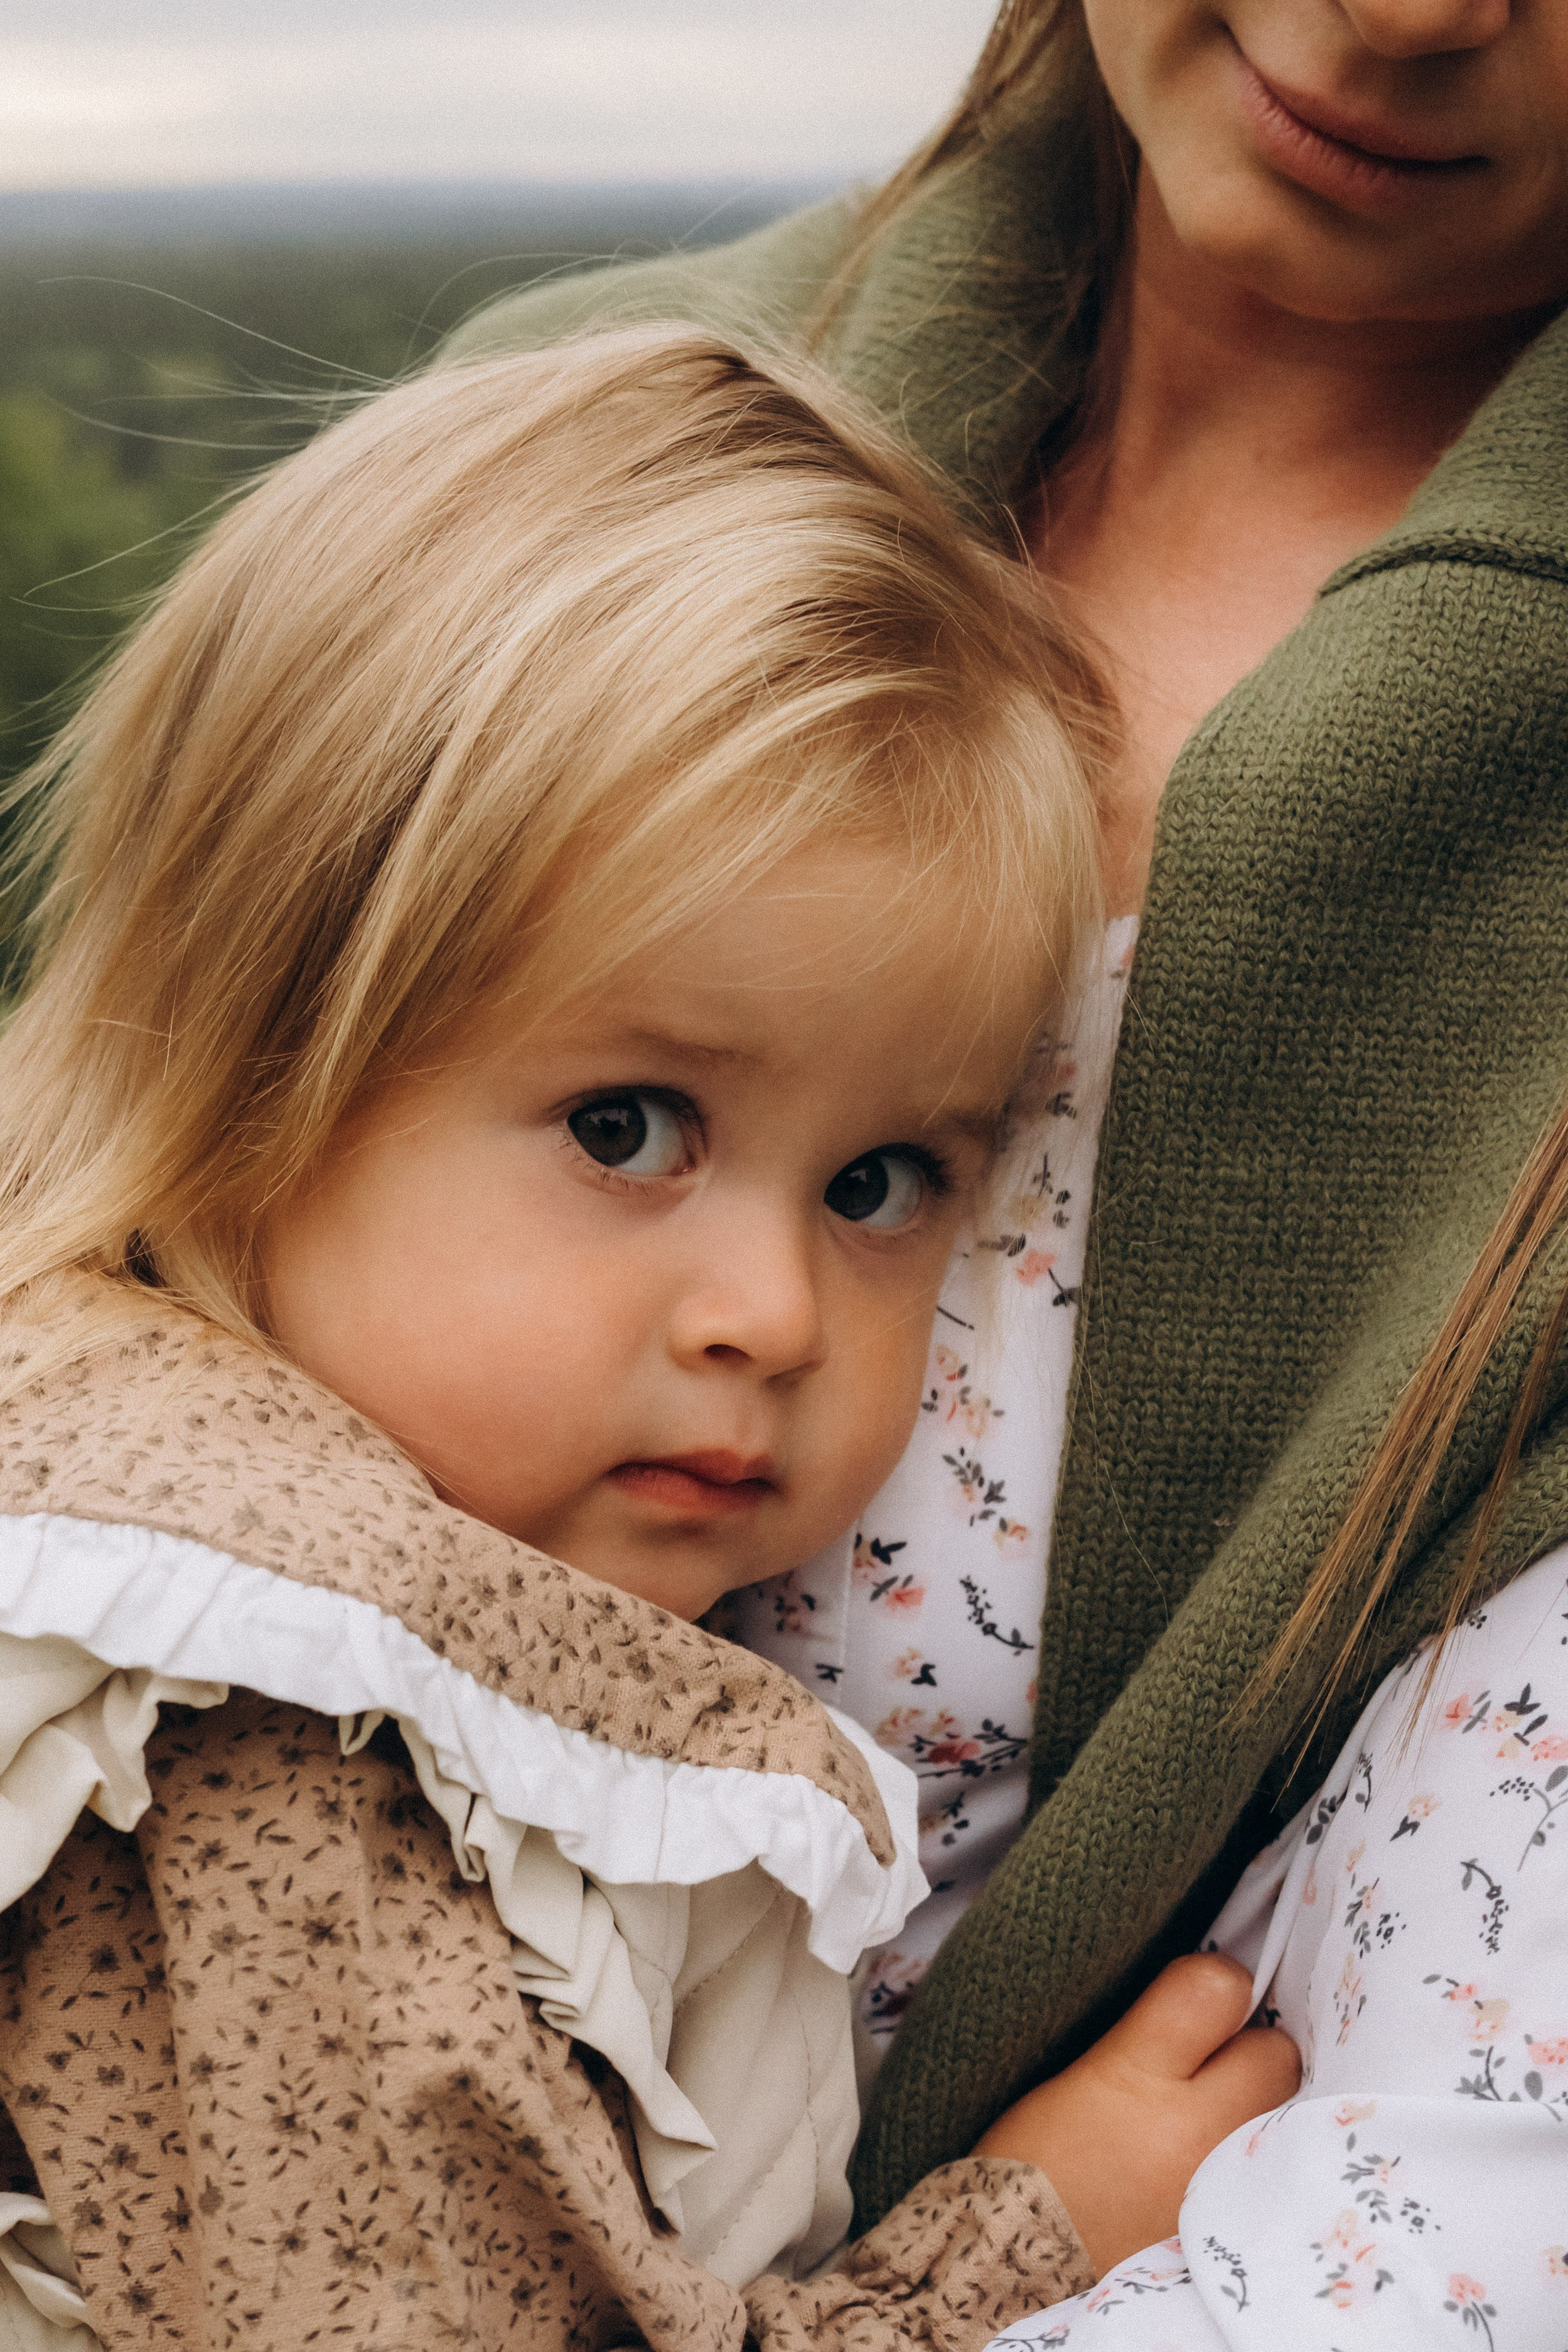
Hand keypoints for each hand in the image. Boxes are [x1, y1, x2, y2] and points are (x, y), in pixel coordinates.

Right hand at [973, 1952, 1299, 2277]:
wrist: (1016, 2270)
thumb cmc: (1035, 2163)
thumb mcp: (1080, 2073)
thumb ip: (1154, 2027)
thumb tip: (1217, 1989)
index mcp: (1135, 2078)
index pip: (1219, 1990)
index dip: (1215, 1985)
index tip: (1200, 2002)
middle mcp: (1193, 2135)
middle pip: (1276, 2053)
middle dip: (1250, 2051)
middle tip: (1209, 2068)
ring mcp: (1221, 2193)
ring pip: (1286, 2114)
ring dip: (1257, 2108)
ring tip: (1208, 2123)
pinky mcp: (1234, 2239)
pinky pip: (1270, 2173)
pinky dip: (1251, 2163)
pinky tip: (1212, 2167)